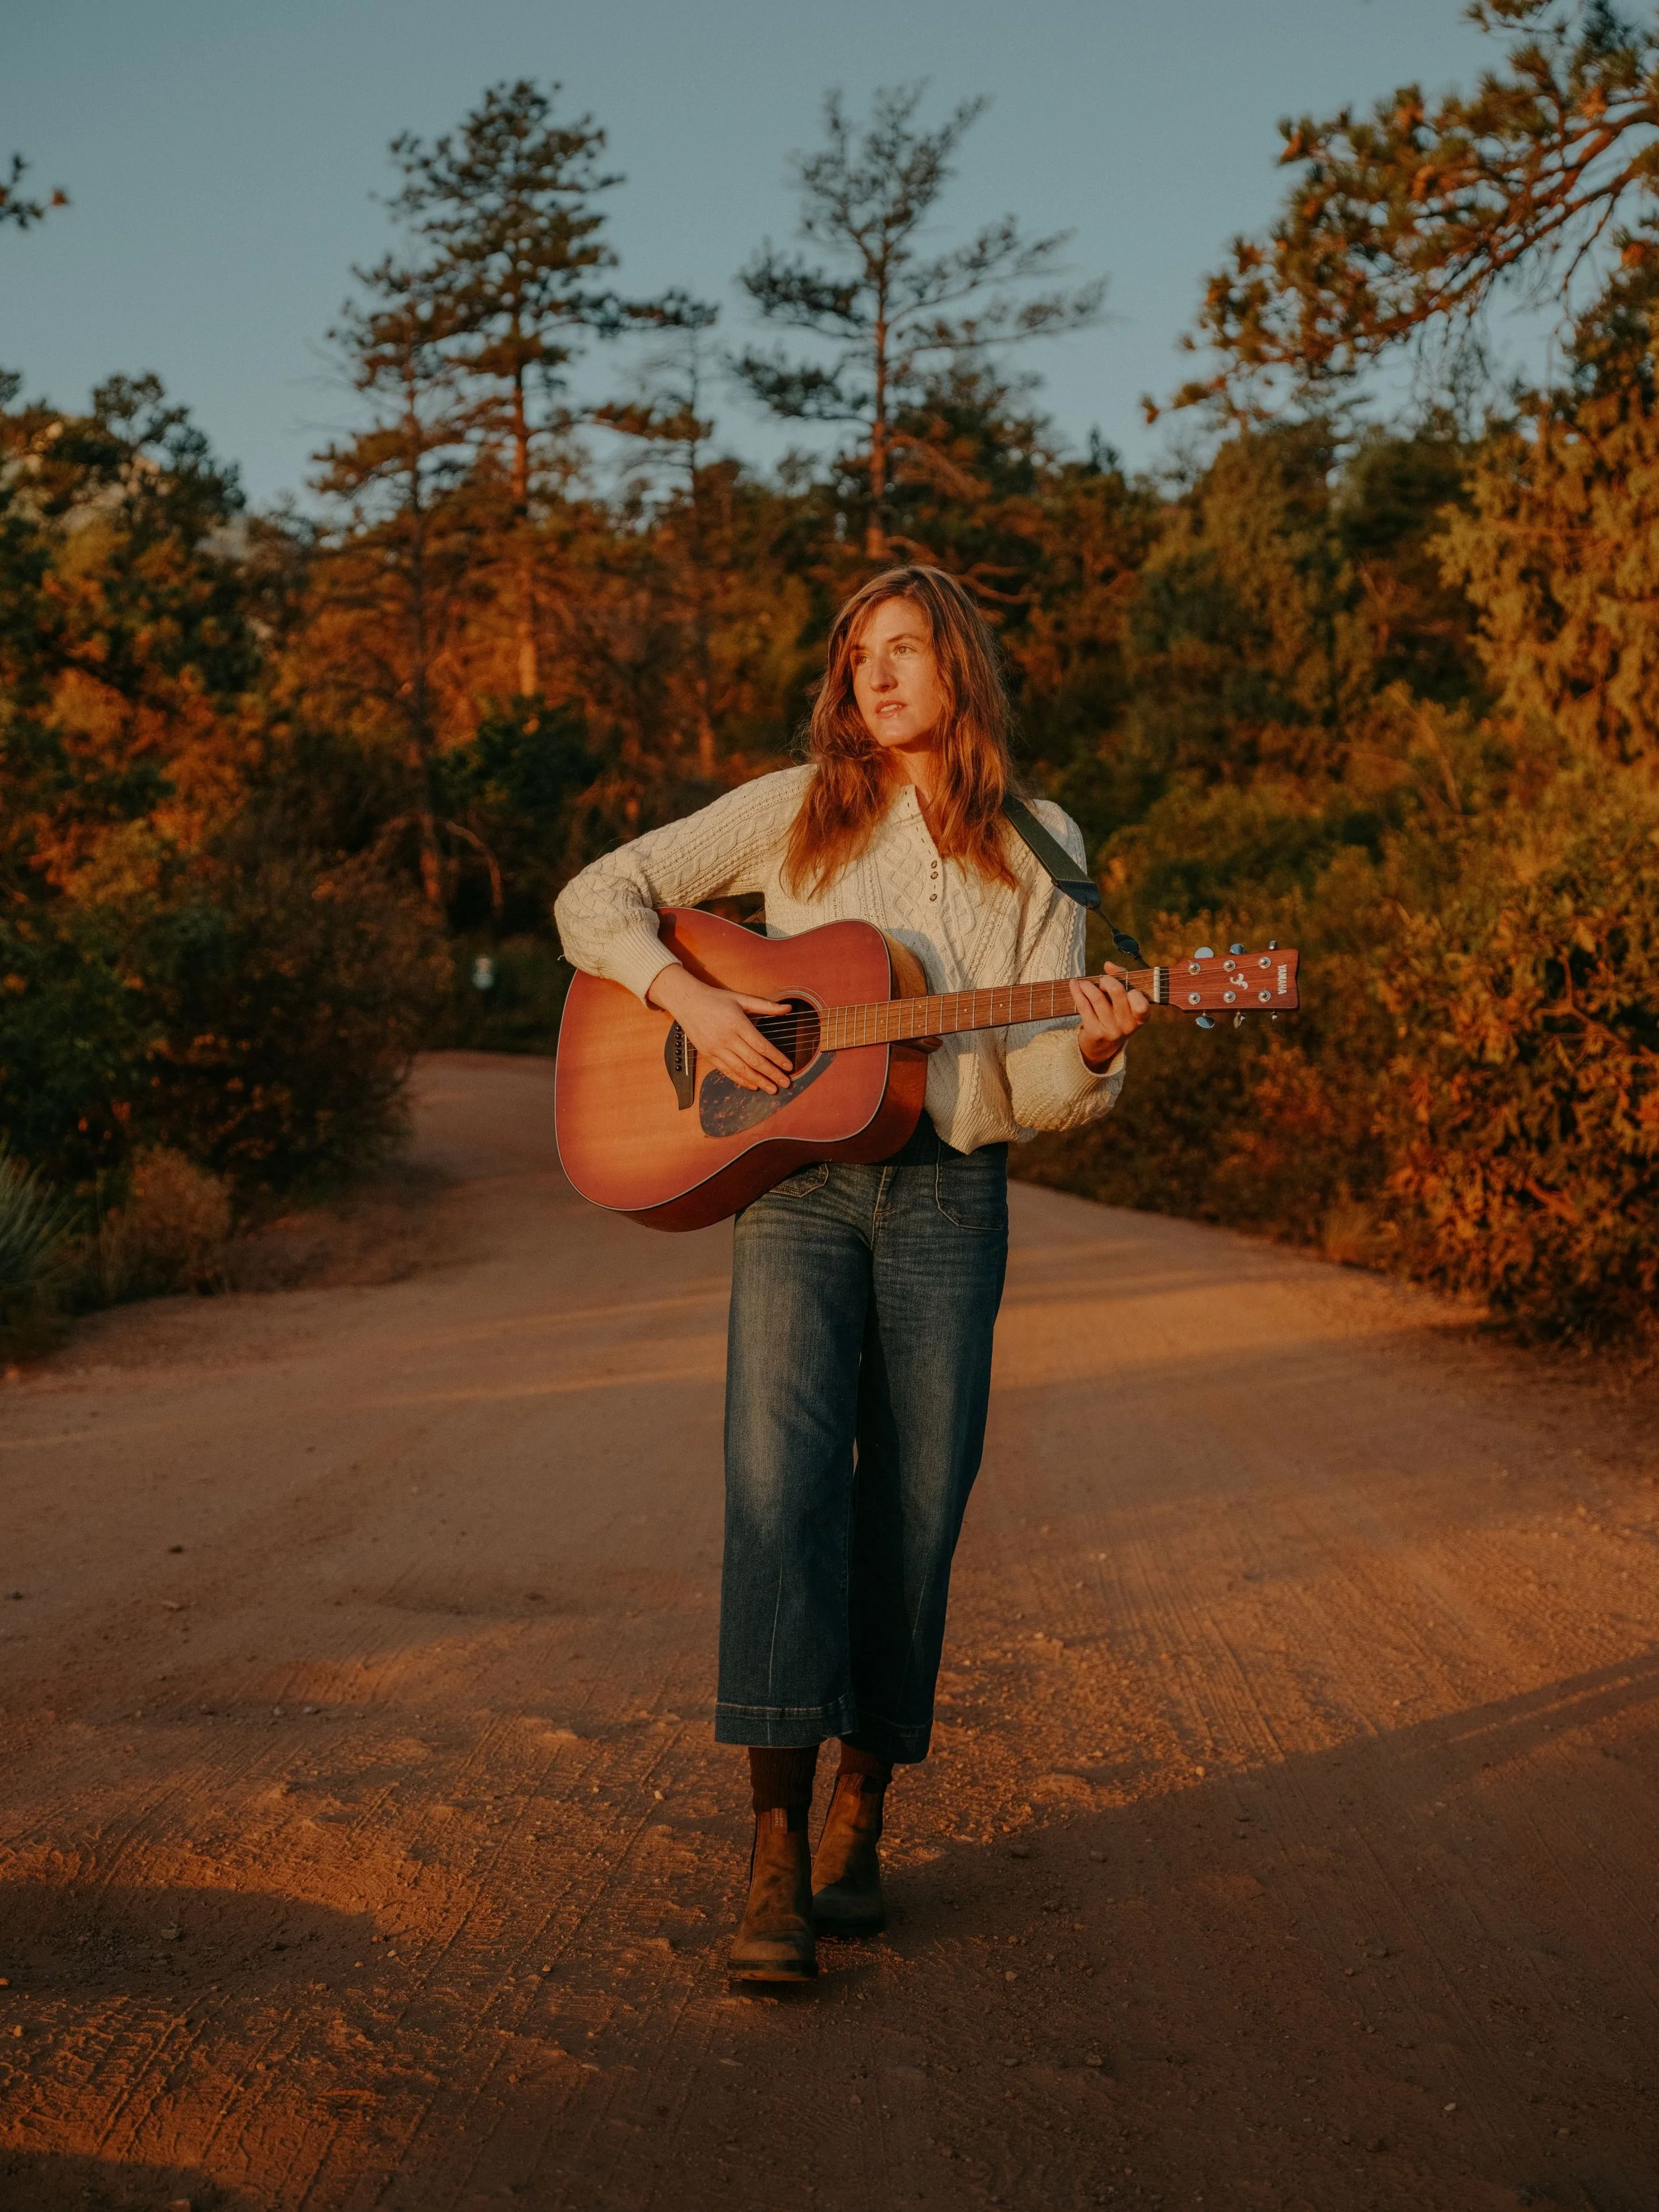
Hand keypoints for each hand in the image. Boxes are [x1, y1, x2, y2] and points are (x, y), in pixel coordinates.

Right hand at [645, 964, 794, 1093]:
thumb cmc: (716, 999)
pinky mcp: (708, 1055)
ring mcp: (716, 1048)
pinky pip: (727, 1071)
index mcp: (737, 1024)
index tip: (789, 1066)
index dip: (777, 1058)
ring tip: (772, 1089)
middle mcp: (727, 1038)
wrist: (686, 1001)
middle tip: (786, 1083)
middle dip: (772, 1074)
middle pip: (754, 1061)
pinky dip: (740, 1080)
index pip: (761, 1046)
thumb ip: (766, 1005)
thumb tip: (788, 1008)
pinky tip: (752, 1086)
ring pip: (741, 1069)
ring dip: (758, 1081)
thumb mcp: (741, 998)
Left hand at [1070, 965, 1150, 1070]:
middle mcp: (1127, 1025)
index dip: (1134, 994)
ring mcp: (1111, 1030)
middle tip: (1102, 979)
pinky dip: (1077, 992)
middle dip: (1107, 981)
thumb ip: (1121, 978)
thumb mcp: (1125, 999)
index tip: (1126, 987)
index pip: (1142, 1006)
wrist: (1103, 1045)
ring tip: (1083, 982)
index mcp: (1140, 1017)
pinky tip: (1074, 984)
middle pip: (1118, 994)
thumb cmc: (1117, 1013)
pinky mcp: (1094, 1032)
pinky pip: (1084, 1006)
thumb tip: (1108, 965)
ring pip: (1097, 999)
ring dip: (1088, 985)